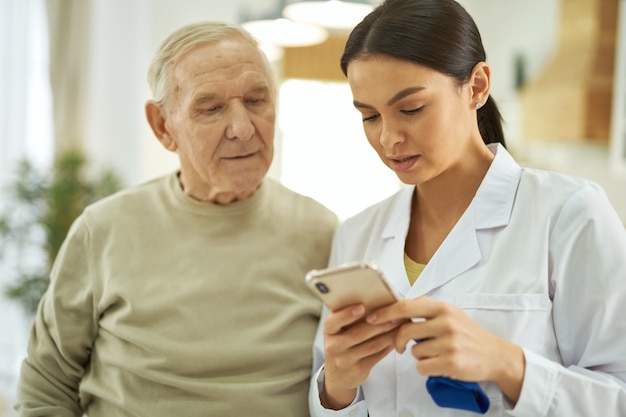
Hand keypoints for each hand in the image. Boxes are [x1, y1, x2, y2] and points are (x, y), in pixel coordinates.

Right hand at [321, 304, 401, 409]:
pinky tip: (397, 337)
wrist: (338, 374)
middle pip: (358, 333)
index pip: (332, 322)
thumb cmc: (342, 342)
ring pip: (371, 345)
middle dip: (379, 323)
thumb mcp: (339, 330)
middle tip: (395, 314)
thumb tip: (374, 300)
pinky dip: (389, 345)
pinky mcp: (358, 370)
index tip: (361, 307)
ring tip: (400, 324)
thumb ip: (349, 316)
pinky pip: (377, 355)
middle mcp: (333, 346)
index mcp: (328, 331)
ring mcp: (345, 360)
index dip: (346, 315)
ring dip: (388, 333)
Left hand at [366, 296, 524, 402]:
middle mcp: (446, 323)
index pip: (406, 306)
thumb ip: (425, 309)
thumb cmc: (467, 334)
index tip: (372, 318)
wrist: (495, 355)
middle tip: (402, 347)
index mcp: (443, 308)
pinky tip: (439, 364)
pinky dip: (426, 368)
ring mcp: (449, 343)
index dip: (386, 313)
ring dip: (419, 356)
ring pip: (414, 352)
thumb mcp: (450, 313)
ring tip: (435, 353)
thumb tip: (396, 308)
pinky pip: (422, 367)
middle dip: (398, 341)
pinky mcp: (451, 363)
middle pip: (405, 331)